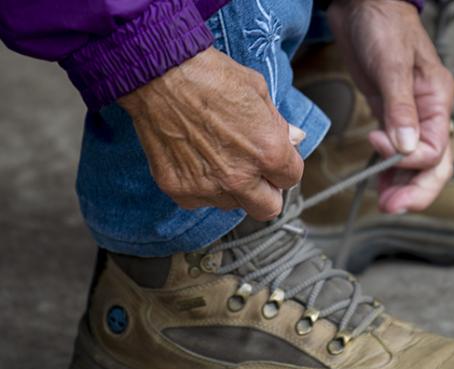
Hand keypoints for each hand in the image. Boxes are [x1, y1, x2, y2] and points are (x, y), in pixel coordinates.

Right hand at [118, 47, 304, 220]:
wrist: (159, 74)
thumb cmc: (210, 76)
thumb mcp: (258, 91)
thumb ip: (278, 124)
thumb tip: (294, 139)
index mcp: (268, 152)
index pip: (290, 179)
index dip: (284, 167)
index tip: (274, 159)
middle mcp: (239, 177)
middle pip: (267, 209)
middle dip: (266, 192)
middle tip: (255, 172)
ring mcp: (207, 187)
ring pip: (232, 204)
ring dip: (232, 188)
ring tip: (217, 156)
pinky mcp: (179, 189)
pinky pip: (199, 200)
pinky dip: (200, 186)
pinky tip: (195, 158)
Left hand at [328, 0, 453, 213]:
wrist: (363, 6)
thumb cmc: (383, 24)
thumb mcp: (392, 65)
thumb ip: (399, 108)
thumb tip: (405, 147)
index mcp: (438, 101)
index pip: (435, 148)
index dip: (408, 158)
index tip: (378, 144)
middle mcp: (428, 114)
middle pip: (433, 165)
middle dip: (416, 190)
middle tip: (393, 207)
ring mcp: (409, 117)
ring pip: (415, 164)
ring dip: (402, 186)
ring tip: (384, 203)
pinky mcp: (389, 116)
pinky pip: (396, 153)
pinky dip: (389, 171)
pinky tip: (379, 183)